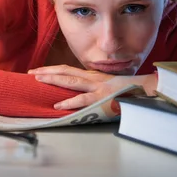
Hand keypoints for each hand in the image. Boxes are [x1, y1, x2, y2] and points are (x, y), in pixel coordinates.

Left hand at [28, 65, 156, 112]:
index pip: (68, 70)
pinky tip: (57, 106)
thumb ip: (93, 86)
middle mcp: (93, 78)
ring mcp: (97, 88)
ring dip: (53, 80)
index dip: (52, 70)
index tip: (37, 71)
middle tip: (31, 73)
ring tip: (38, 80)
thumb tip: (78, 91)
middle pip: (65, 72)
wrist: (145, 90)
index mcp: (93, 76)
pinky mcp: (102, 99)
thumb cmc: (127, 90)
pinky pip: (83, 100)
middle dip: (46, 72)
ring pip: (70, 82)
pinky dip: (69, 103)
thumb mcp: (107, 85)